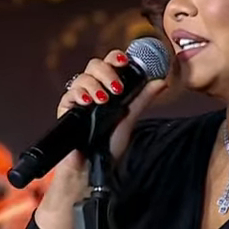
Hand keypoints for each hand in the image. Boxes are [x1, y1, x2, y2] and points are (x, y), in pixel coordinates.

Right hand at [36, 51, 167, 228]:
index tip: (125, 59)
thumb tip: (161, 80)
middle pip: (94, 66)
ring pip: (81, 77)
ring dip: (95, 84)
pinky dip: (80, 95)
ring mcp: (78, 100)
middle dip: (107, 70)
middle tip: (117, 86)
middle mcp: (92, 92)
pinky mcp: (66, 111)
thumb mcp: (128, 121)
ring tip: (104, 98)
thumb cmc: (108, 149)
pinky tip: (89, 102)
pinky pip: (69, 94)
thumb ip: (142, 100)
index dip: (115, 58)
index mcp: (107, 91)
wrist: (92, 171)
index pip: (109, 65)